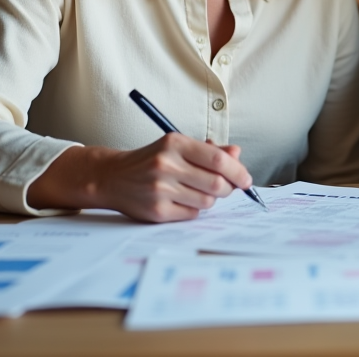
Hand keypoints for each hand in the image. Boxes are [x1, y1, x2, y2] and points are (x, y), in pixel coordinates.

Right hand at [28, 134, 253, 221]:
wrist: (112, 177)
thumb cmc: (151, 160)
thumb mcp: (177, 147)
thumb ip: (209, 151)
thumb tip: (237, 153)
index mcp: (174, 144)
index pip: (217, 159)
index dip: (238, 171)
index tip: (246, 179)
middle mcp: (166, 165)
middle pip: (216, 184)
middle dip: (228, 188)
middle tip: (227, 188)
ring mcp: (160, 189)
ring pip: (207, 201)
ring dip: (210, 199)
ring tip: (197, 191)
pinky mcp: (156, 211)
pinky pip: (192, 214)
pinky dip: (194, 209)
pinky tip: (182, 200)